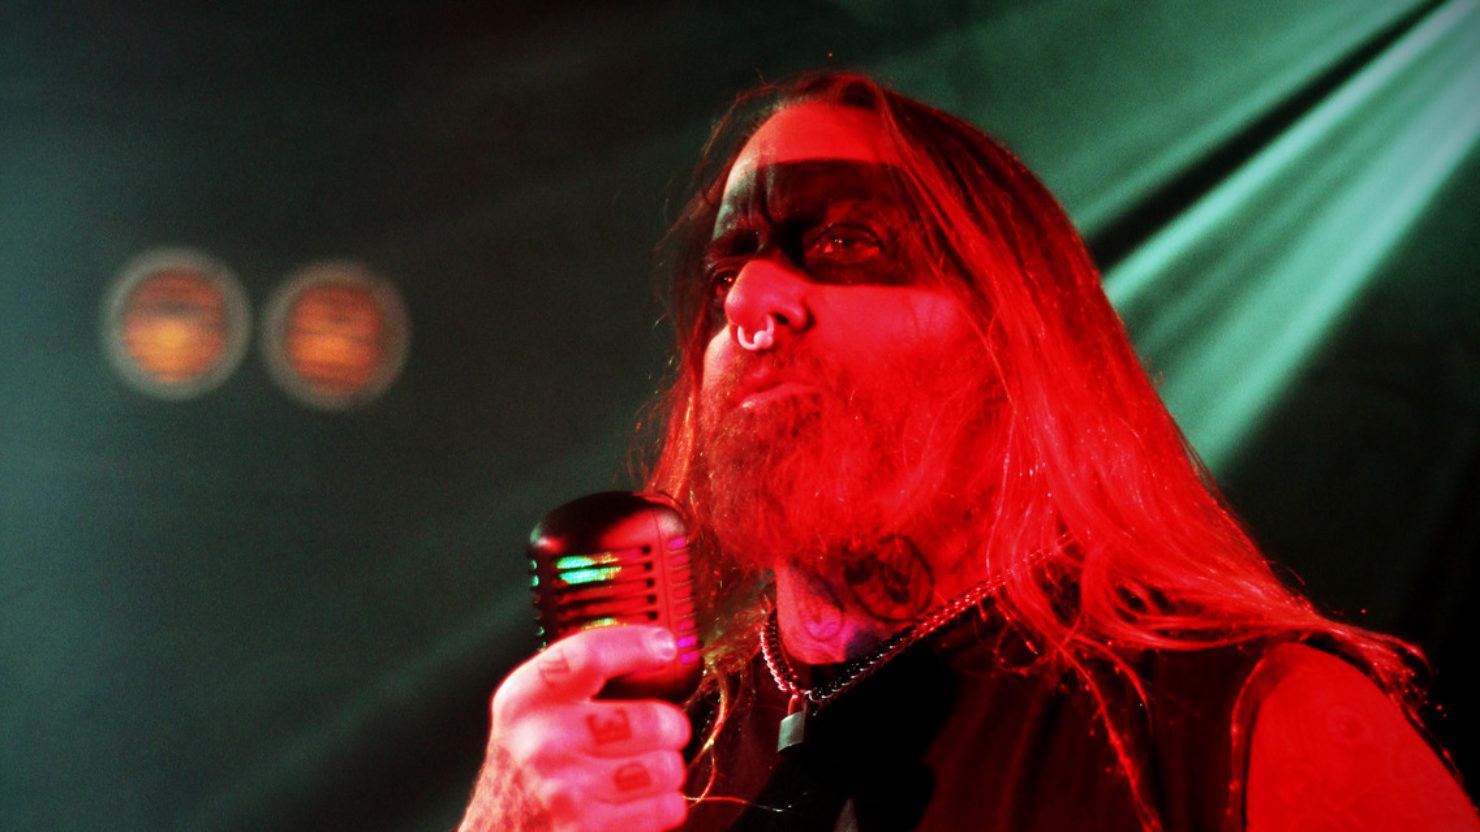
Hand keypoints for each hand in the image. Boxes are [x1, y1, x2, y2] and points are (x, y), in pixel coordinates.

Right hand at [459, 625, 691, 831]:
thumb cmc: (526, 768)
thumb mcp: (530, 711)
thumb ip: (579, 679)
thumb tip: (657, 649)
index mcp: (526, 700)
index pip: (591, 655)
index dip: (638, 645)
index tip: (664, 647)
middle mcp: (543, 742)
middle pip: (651, 719)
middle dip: (670, 726)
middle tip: (661, 730)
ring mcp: (566, 791)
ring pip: (665, 767)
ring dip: (668, 769)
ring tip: (646, 770)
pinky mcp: (588, 830)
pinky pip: (665, 807)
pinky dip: (665, 805)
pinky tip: (640, 801)